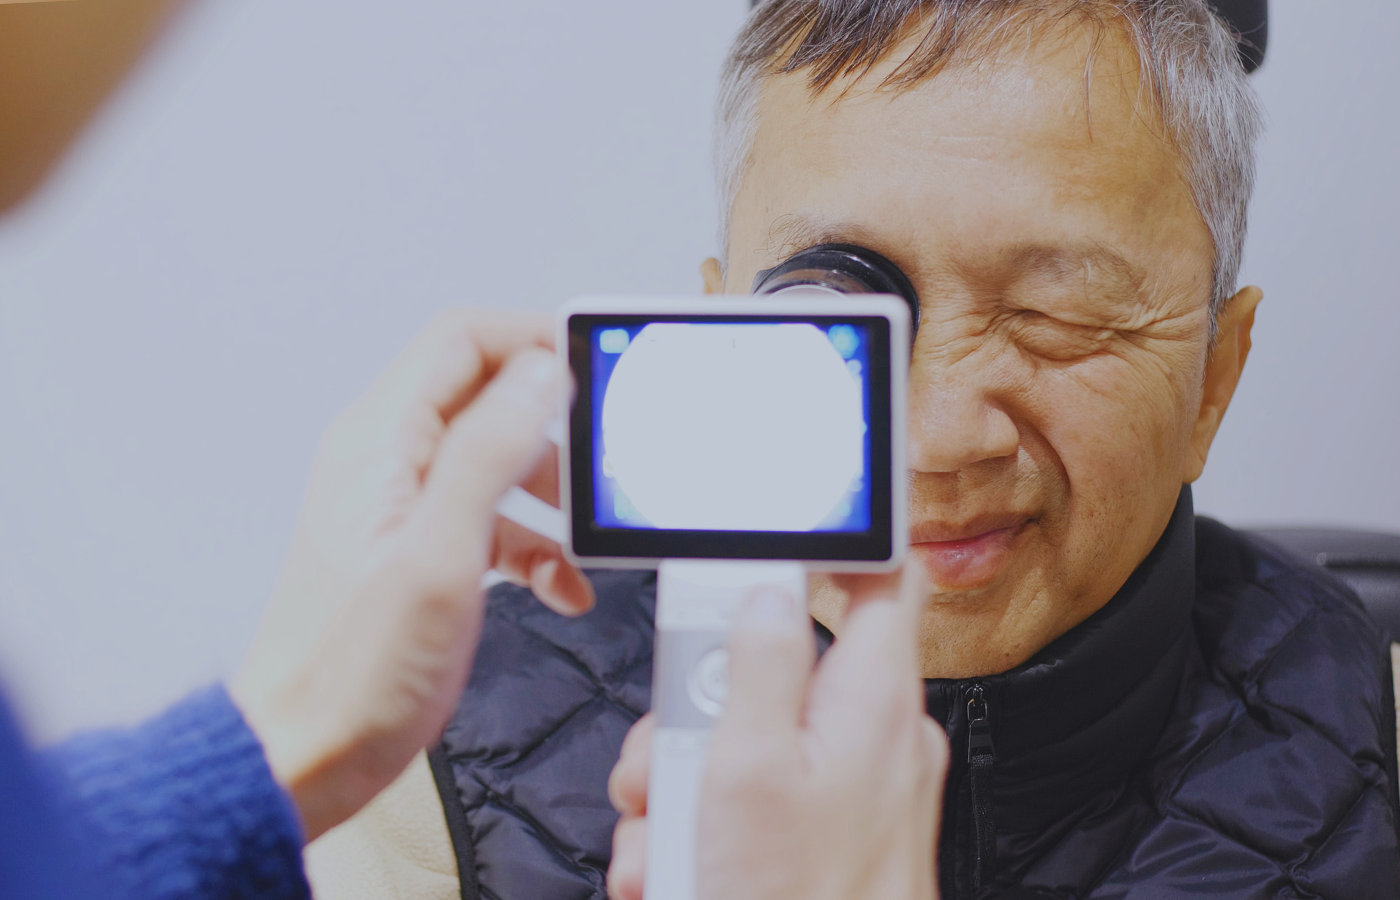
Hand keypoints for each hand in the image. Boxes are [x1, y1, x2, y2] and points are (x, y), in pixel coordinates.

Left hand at [232, 310, 593, 840]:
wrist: (302, 756)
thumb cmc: (352, 675)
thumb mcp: (438, 558)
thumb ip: (488, 454)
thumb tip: (540, 375)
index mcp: (381, 443)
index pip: (465, 340)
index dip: (536, 340)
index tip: (596, 369)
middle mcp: (384, 461)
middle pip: (487, 393)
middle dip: (556, 425)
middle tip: (602, 462)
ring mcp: (397, 505)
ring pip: (494, 458)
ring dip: (551, 492)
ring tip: (586, 537)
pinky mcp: (412, 548)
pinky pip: (487, 516)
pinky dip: (533, 541)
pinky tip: (560, 584)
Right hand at [607, 567, 947, 899]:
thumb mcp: (747, 772)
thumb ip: (755, 664)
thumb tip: (766, 590)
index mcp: (870, 699)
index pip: (881, 578)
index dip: (836, 544)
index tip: (776, 535)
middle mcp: (874, 734)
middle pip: (780, 665)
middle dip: (700, 707)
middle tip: (666, 761)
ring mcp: (857, 787)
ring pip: (756, 736)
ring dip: (687, 782)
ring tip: (662, 842)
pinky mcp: (834, 833)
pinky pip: (764, 796)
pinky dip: (710, 825)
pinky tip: (676, 869)